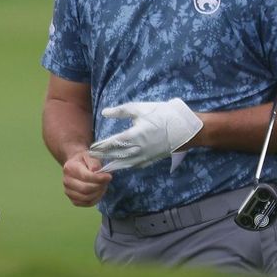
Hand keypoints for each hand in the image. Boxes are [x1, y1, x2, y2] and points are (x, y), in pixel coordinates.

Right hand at [61, 149, 111, 207]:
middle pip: (85, 189)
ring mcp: (68, 191)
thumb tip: (96, 171)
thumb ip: (93, 162)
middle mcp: (66, 181)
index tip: (109, 176)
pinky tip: (98, 193)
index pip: (86, 176)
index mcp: (70, 168)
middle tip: (106, 182)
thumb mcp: (89, 156)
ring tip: (103, 186)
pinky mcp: (72, 199)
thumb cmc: (84, 161)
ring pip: (86, 198)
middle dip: (99, 186)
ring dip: (98, 193)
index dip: (99, 178)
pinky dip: (95, 200)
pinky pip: (85, 203)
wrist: (76, 166)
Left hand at [88, 99, 202, 171]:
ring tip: (103, 167)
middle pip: (116, 155)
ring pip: (125, 163)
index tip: (91, 147)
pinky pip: (136, 165)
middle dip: (103, 156)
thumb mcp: (141, 109)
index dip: (101, 146)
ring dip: (113, 165)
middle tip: (92, 157)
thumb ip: (121, 111)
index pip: (112, 143)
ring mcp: (146, 156)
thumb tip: (104, 113)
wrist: (186, 129)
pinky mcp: (152, 158)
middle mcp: (138, 149)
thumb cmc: (163, 115)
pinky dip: (126, 166)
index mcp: (134, 136)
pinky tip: (122, 166)